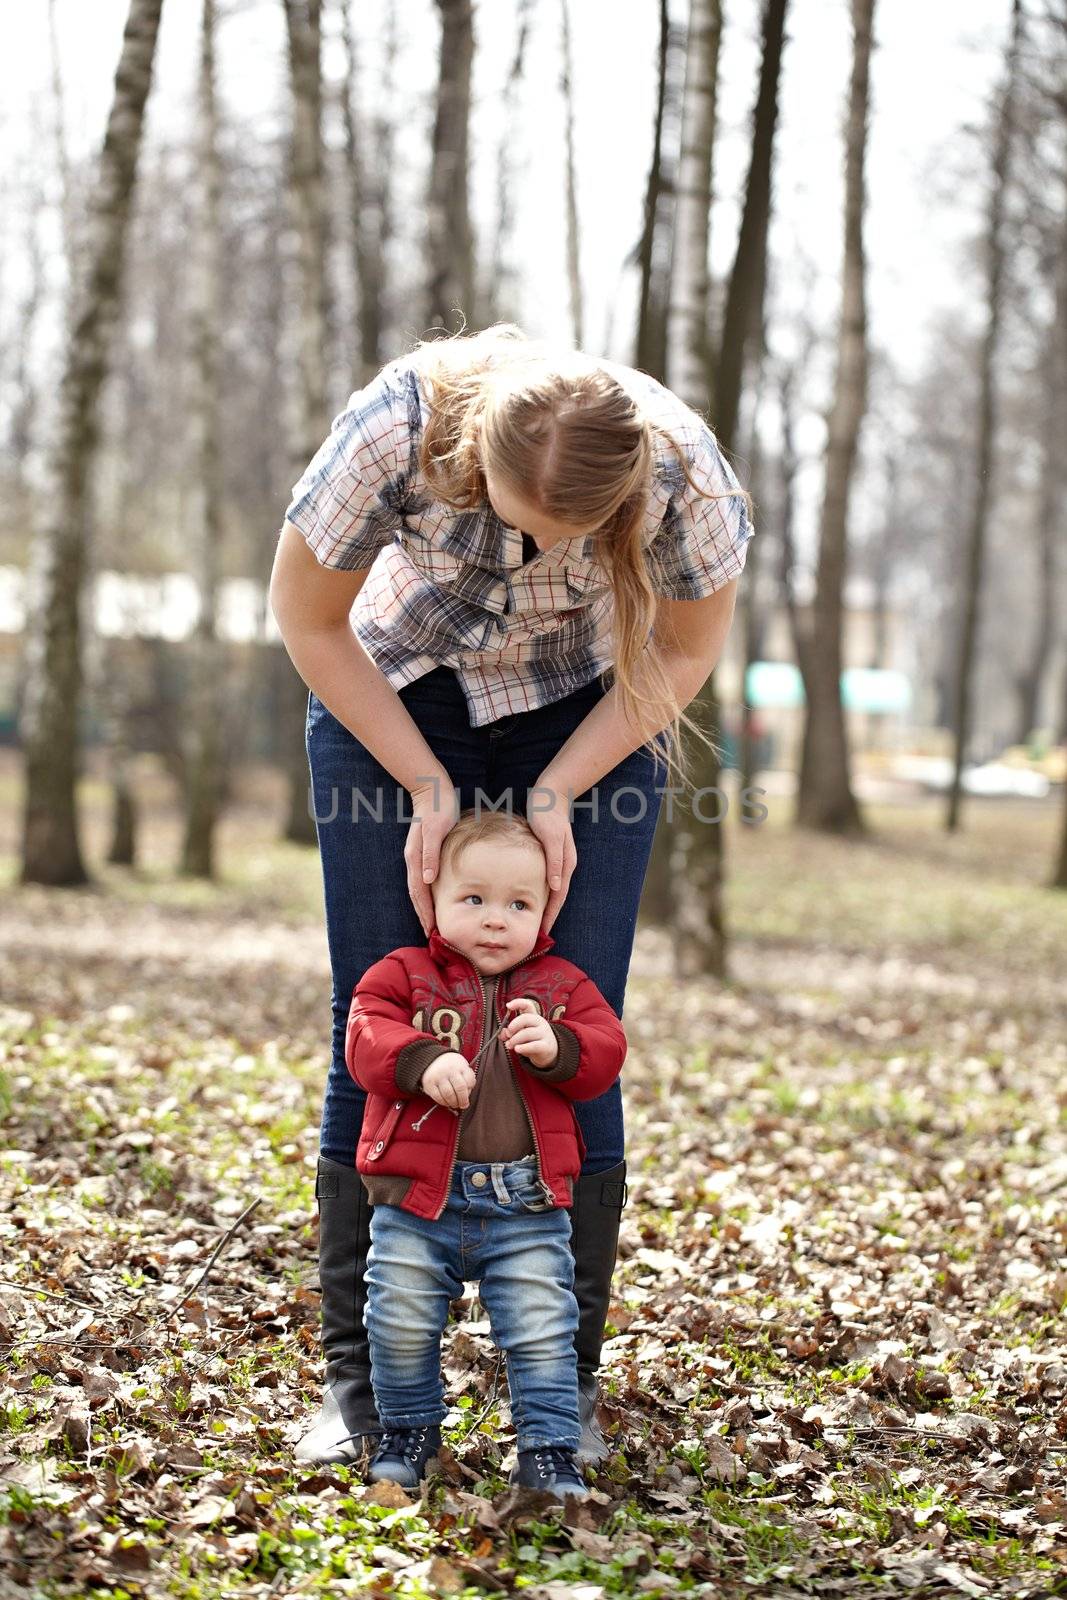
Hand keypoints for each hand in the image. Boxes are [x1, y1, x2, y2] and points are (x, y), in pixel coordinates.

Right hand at [405, 776, 458, 937]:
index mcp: (416, 858)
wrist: (431, 789)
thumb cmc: (438, 808)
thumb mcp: (436, 829)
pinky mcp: (424, 852)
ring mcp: (417, 857)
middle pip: (416, 894)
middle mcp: (414, 860)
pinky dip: (429, 893)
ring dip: (424, 906)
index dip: (425, 912)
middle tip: (431, 935)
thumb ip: (431, 854)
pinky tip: (436, 898)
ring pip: (419, 888)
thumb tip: (428, 879)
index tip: (431, 929)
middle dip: (423, 915)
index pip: (419, 892)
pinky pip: (424, 879)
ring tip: (432, 923)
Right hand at [421, 1051, 476, 1109]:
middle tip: (463, 1105)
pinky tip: (446, 1102)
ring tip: (455, 1104)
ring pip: (449, 1094)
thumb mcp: (461, 1066)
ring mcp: (438, 1076)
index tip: (468, 1094)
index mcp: (460, 1065)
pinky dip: (443, 1102)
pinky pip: (438, 1097)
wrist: (431, 1058)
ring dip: (453, 1102)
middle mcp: (450, 1070)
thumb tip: (467, 1096)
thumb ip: (466, 1078)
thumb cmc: (450, 1066)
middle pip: (460, 1088)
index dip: (470, 1090)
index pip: (470, 1081)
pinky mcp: (429, 1084)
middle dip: (463, 1100)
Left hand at [501, 997, 558, 1068]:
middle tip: (508, 1034)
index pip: (528, 1005)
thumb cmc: (531, 1041)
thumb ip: (509, 1032)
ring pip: (527, 1033)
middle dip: (513, 1026)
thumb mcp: (519, 1034)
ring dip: (514, 1040)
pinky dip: (523, 1048)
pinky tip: (517, 1049)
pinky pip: (533, 1045)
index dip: (517, 1003)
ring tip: (510, 1045)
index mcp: (533, 1016)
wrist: (548, 1052)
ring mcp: (544, 1034)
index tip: (508, 1006)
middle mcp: (540, 1022)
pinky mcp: (546, 1046)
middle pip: (525, 1018)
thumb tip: (503, 1032)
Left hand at [525, 783, 576, 934]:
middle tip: (536, 933)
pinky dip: (540, 891)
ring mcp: (557, 860)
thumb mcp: (551, 837)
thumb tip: (556, 887)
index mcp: (565, 863)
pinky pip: (546, 878)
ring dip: (545, 905)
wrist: (550, 795)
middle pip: (557, 897)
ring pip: (552, 889)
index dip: (551, 915)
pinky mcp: (549, 854)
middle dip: (549, 915)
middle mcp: (563, 865)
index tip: (543, 931)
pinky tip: (530, 895)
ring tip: (533, 919)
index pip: (559, 897)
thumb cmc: (547, 814)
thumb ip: (554, 861)